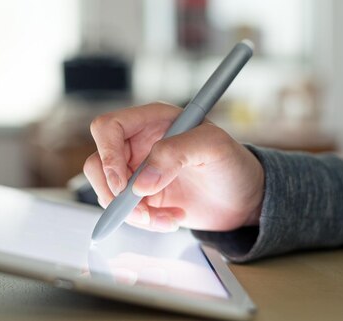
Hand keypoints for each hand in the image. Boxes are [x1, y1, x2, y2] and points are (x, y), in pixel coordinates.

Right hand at [83, 102, 263, 232]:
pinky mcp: (141, 196)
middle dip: (114, 193)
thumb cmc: (233, 163)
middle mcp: (138, 143)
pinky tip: (171, 220)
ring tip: (166, 219)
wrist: (244, 198)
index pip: (108, 128)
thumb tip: (142, 183)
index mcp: (152, 120)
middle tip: (141, 210)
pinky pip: (123, 211)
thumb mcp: (213, 147)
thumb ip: (176, 153)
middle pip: (98, 163)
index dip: (107, 154)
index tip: (123, 183)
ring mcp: (137, 171)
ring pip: (107, 191)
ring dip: (131, 213)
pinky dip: (143, 222)